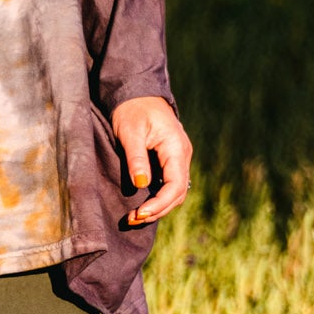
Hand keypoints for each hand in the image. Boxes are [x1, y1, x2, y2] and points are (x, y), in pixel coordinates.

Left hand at [110, 95, 192, 225]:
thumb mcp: (130, 132)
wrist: (137, 93)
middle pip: (178, 192)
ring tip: (135, 216)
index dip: (159, 203)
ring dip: (158, 206)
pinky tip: (143, 205)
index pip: (175, 184)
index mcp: (176, 147)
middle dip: (158, 209)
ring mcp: (179, 158)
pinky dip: (158, 198)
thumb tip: (141, 184)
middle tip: (133, 219)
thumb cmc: (132, 110)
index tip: (140, 213)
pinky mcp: (171, 160)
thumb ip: (136, 158)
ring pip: (176, 191)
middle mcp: (182, 154)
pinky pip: (170, 184)